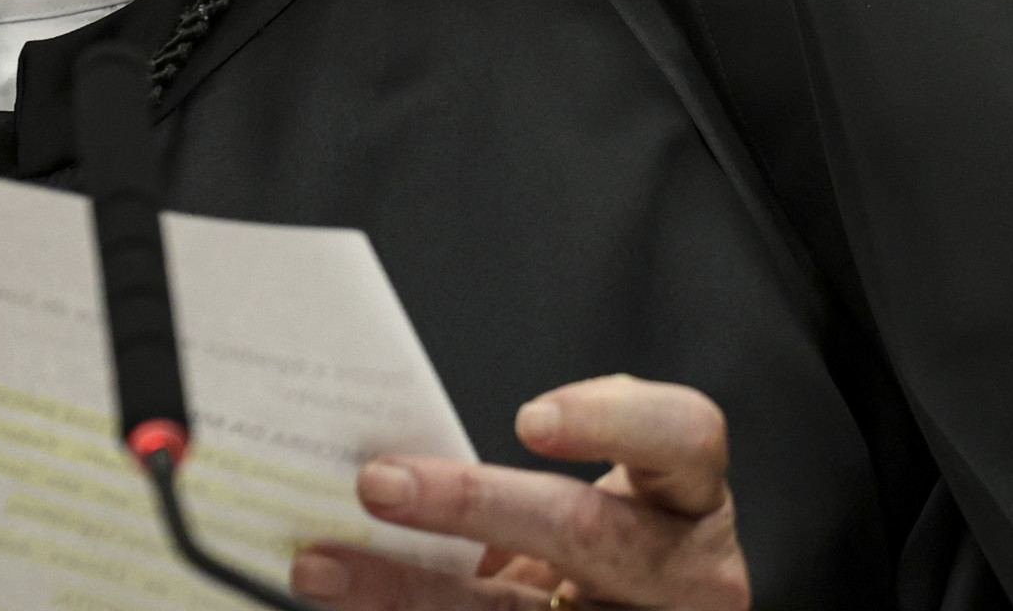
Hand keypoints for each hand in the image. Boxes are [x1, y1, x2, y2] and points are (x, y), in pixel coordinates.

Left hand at [288, 374, 748, 609]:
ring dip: (405, 591)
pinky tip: (355, 604)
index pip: (683, 436)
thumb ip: (531, 467)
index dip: (613, 420)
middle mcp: (690, 576)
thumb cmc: (602, 538)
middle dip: (472, 505)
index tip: (526, 421)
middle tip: (377, 483)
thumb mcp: (590, 495)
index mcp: (690, 497)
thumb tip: (384, 450)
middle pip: (587, 531)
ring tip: (322, 567)